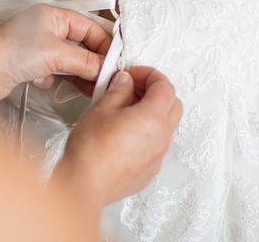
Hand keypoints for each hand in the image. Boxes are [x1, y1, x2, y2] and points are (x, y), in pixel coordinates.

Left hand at [0, 4, 110, 105]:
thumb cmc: (7, 51)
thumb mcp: (56, 54)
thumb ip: (85, 61)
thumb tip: (103, 67)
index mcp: (53, 16)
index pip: (89, 27)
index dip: (104, 44)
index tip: (114, 61)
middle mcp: (46, 29)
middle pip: (80, 45)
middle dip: (93, 61)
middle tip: (105, 75)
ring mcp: (38, 48)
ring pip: (68, 60)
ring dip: (78, 73)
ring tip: (91, 85)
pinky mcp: (30, 66)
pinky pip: (55, 72)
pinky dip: (59, 79)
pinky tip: (57, 85)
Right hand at [54, 67, 182, 207]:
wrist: (85, 185)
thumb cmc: (91, 150)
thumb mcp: (102, 109)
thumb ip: (118, 90)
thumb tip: (125, 82)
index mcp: (153, 118)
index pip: (165, 87)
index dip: (150, 75)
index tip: (133, 74)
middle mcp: (161, 138)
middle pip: (173, 104)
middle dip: (156, 91)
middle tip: (133, 87)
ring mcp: (158, 156)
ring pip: (167, 125)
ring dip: (153, 111)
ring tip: (127, 108)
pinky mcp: (150, 170)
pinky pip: (157, 144)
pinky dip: (148, 131)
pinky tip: (125, 131)